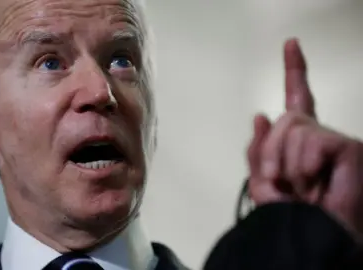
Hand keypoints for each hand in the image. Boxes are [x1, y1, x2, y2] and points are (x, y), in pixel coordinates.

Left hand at [247, 38, 362, 239]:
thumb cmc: (290, 219)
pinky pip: (312, 139)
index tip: (290, 45)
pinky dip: (303, 164)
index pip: (297, 100)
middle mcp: (319, 136)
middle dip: (272, 152)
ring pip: (294, 127)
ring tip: (300, 187)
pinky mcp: (349, 148)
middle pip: (285, 118)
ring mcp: (334, 141)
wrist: (310, 239)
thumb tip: (261, 115)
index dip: (294, 71)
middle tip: (281, 182)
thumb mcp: (263, 183)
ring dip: (286, 162)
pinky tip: (313, 182)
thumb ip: (259, 150)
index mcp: (298, 143)